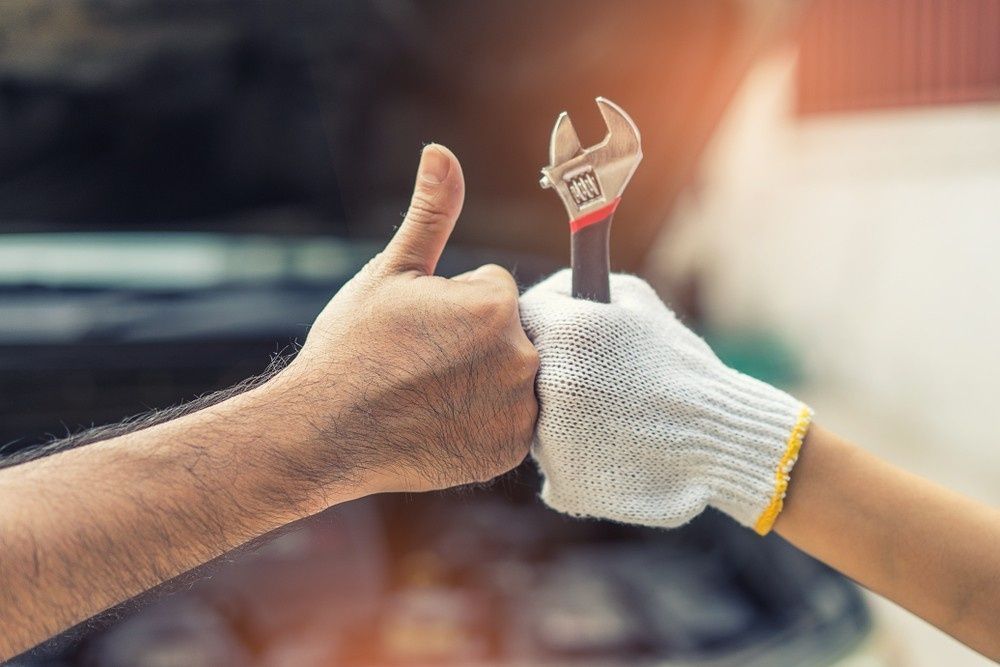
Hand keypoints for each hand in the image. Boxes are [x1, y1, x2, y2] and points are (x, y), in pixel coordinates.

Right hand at [273, 145, 538, 503]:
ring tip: (429, 392)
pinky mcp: (509, 450)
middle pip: (508, 332)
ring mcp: (518, 411)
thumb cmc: (352, 347)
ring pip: (511, 374)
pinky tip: (442, 420)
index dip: (452, 304)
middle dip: (473, 340)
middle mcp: (521, 359)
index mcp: (496, 306)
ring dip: (483, 378)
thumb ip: (431, 213)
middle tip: (421, 363)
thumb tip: (441, 151)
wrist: (324, 433)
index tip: (417, 330)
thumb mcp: (390, 272)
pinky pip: (510, 419)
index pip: (495, 289)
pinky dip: (484, 419)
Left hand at [519, 270, 810, 533]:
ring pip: (531, 419)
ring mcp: (552, 438)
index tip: (564, 328)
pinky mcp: (562, 480)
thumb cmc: (681, 365)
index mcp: (566, 334)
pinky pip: (552, 459)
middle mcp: (550, 385)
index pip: (524, 316)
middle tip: (595, 378)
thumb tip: (549, 289)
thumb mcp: (637, 301)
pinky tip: (611, 445)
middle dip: (551, 369)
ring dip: (558, 413)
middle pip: (521, 371)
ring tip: (611, 415)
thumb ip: (583, 286)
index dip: (545, 320)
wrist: (722, 439)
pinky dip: (574, 454)